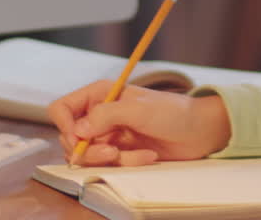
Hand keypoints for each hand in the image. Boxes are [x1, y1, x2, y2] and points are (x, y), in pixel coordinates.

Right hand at [49, 80, 230, 166]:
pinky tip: (147, 155)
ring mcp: (108, 135)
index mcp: (99, 95)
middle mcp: (99, 115)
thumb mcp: (138, 109)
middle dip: (89, 150)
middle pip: (70, 139)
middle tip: (111, 152)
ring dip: (111, 159)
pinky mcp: (119, 152)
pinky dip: (128, 163)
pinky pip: (109, 165)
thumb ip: (106, 116)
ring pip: (88, 156)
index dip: (65, 126)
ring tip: (136, 153)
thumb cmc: (172, 112)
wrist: (199, 131)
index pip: (62, 109)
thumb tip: (79, 130)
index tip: (80, 139)